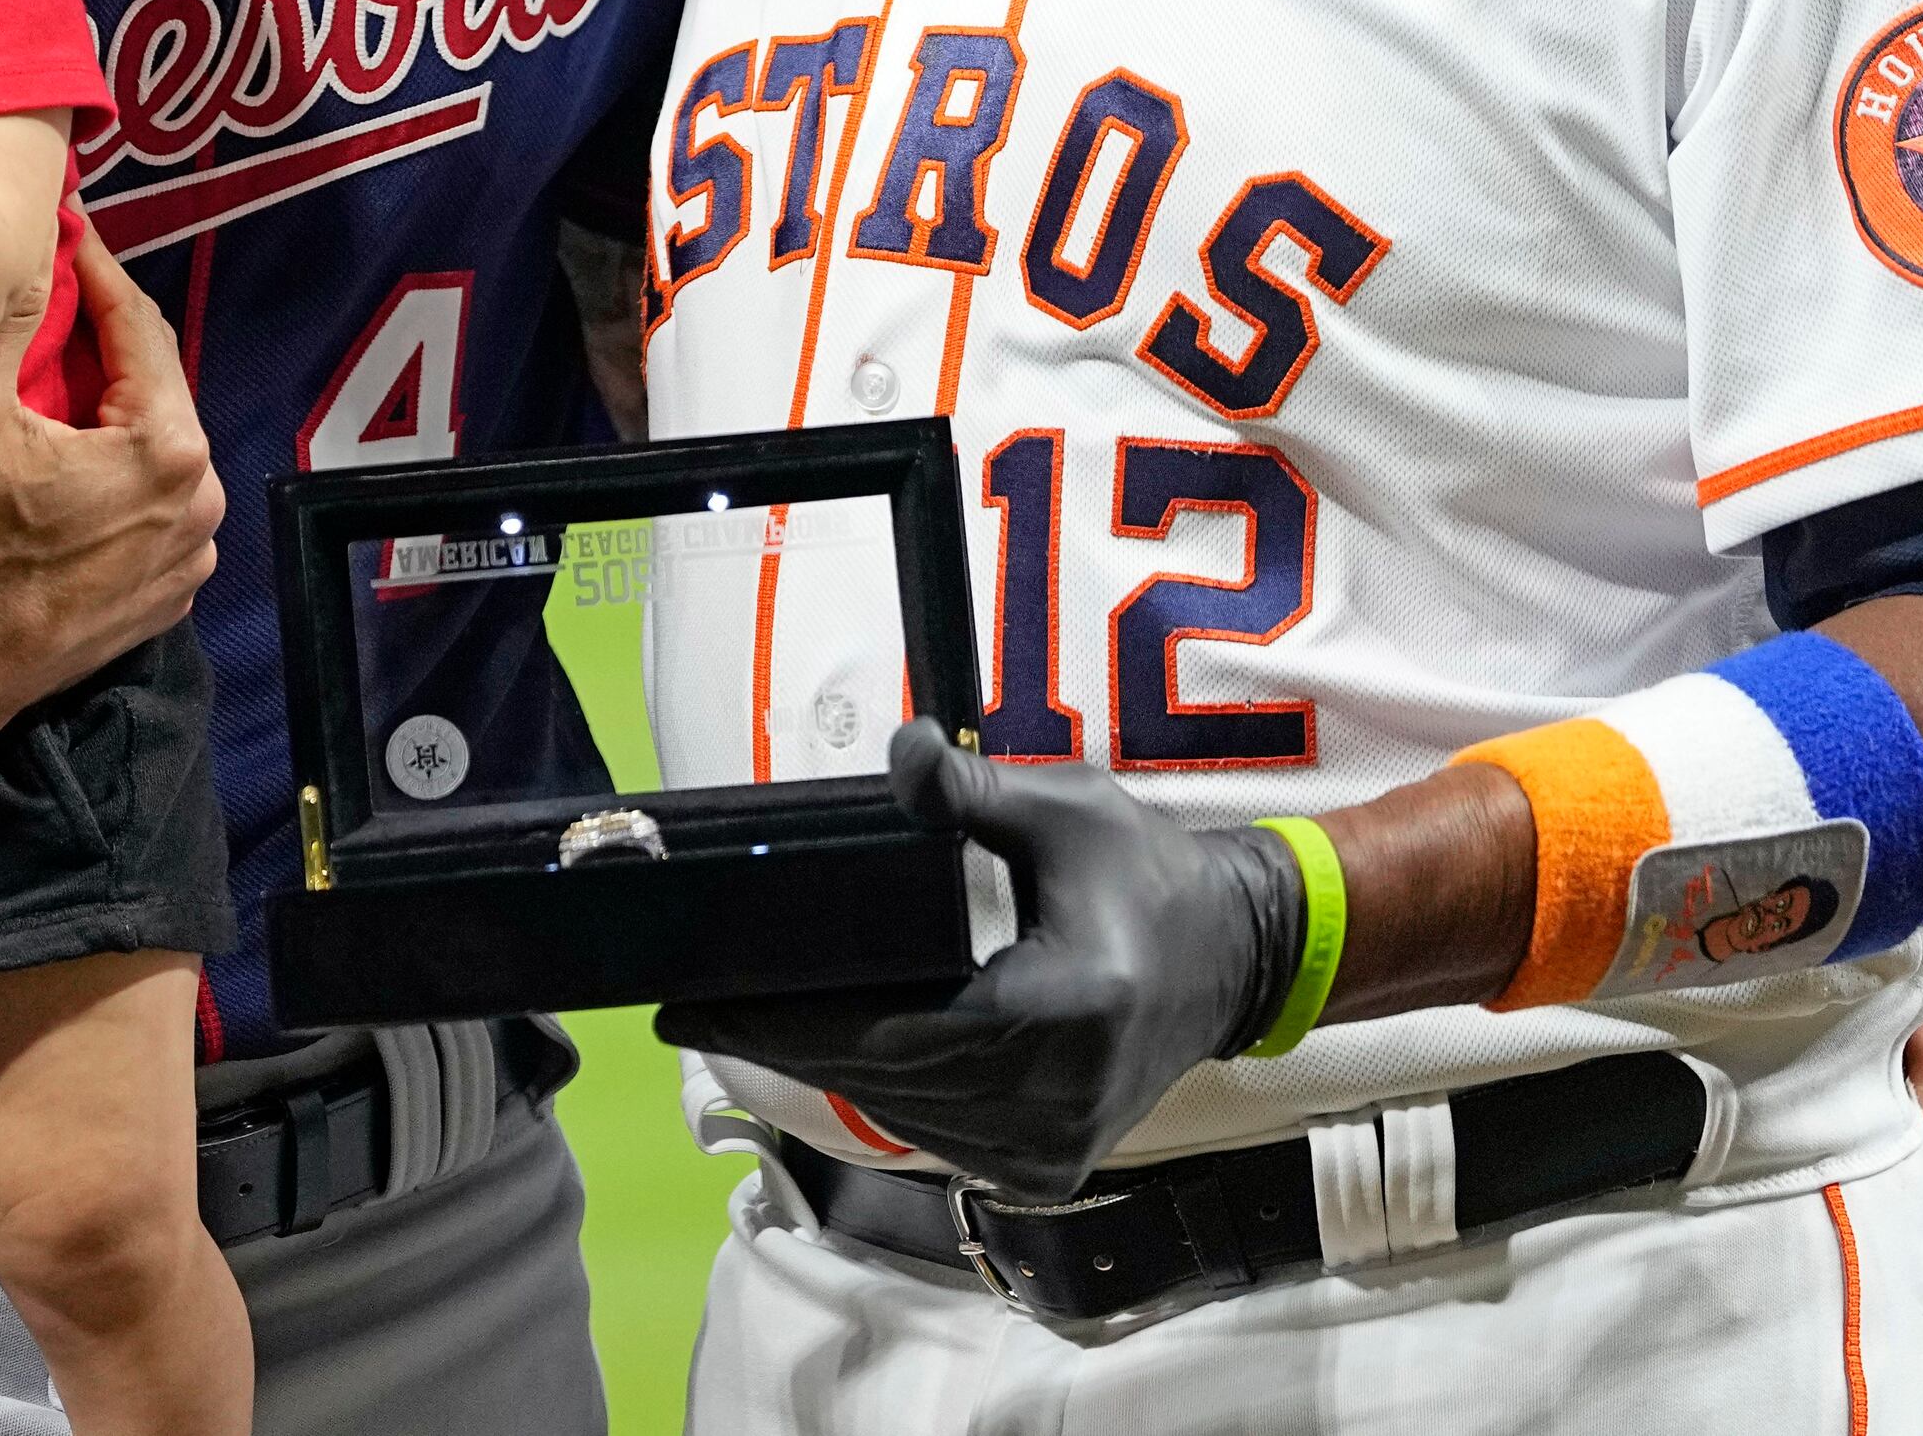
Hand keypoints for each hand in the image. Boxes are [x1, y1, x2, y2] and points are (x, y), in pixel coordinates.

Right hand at [0, 212, 220, 767]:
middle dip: (109, 343)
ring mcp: (189, 560)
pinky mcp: (165, 600)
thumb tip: (33, 250)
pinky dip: (121, 477)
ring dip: (117, 412)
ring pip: (157, 452)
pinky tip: (75, 461)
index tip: (71, 233)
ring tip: (66, 376)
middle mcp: (201, 504)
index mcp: (168, 449)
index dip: (100, 275)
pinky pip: (152, 511)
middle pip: (156, 391)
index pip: (139, 329)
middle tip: (66, 297)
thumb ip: (6, 317)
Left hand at [657, 722, 1301, 1204]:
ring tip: (738, 1024)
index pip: (892, 1032)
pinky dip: (881, 1094)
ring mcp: (1055, 1150)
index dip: (785, 1021)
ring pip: (902, 1116)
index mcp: (1065, 1012)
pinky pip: (938, 1134)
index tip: (694, 1004)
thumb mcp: (1065, 811)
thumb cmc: (1144, 873)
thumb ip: (972, 793)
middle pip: (882, 1080)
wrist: (1233, 957)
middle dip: (780, 1042)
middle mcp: (1059, 1101)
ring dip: (821, 1071)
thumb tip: (899, 752)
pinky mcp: (1049, 1170)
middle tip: (690, 1009)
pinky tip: (823, 1055)